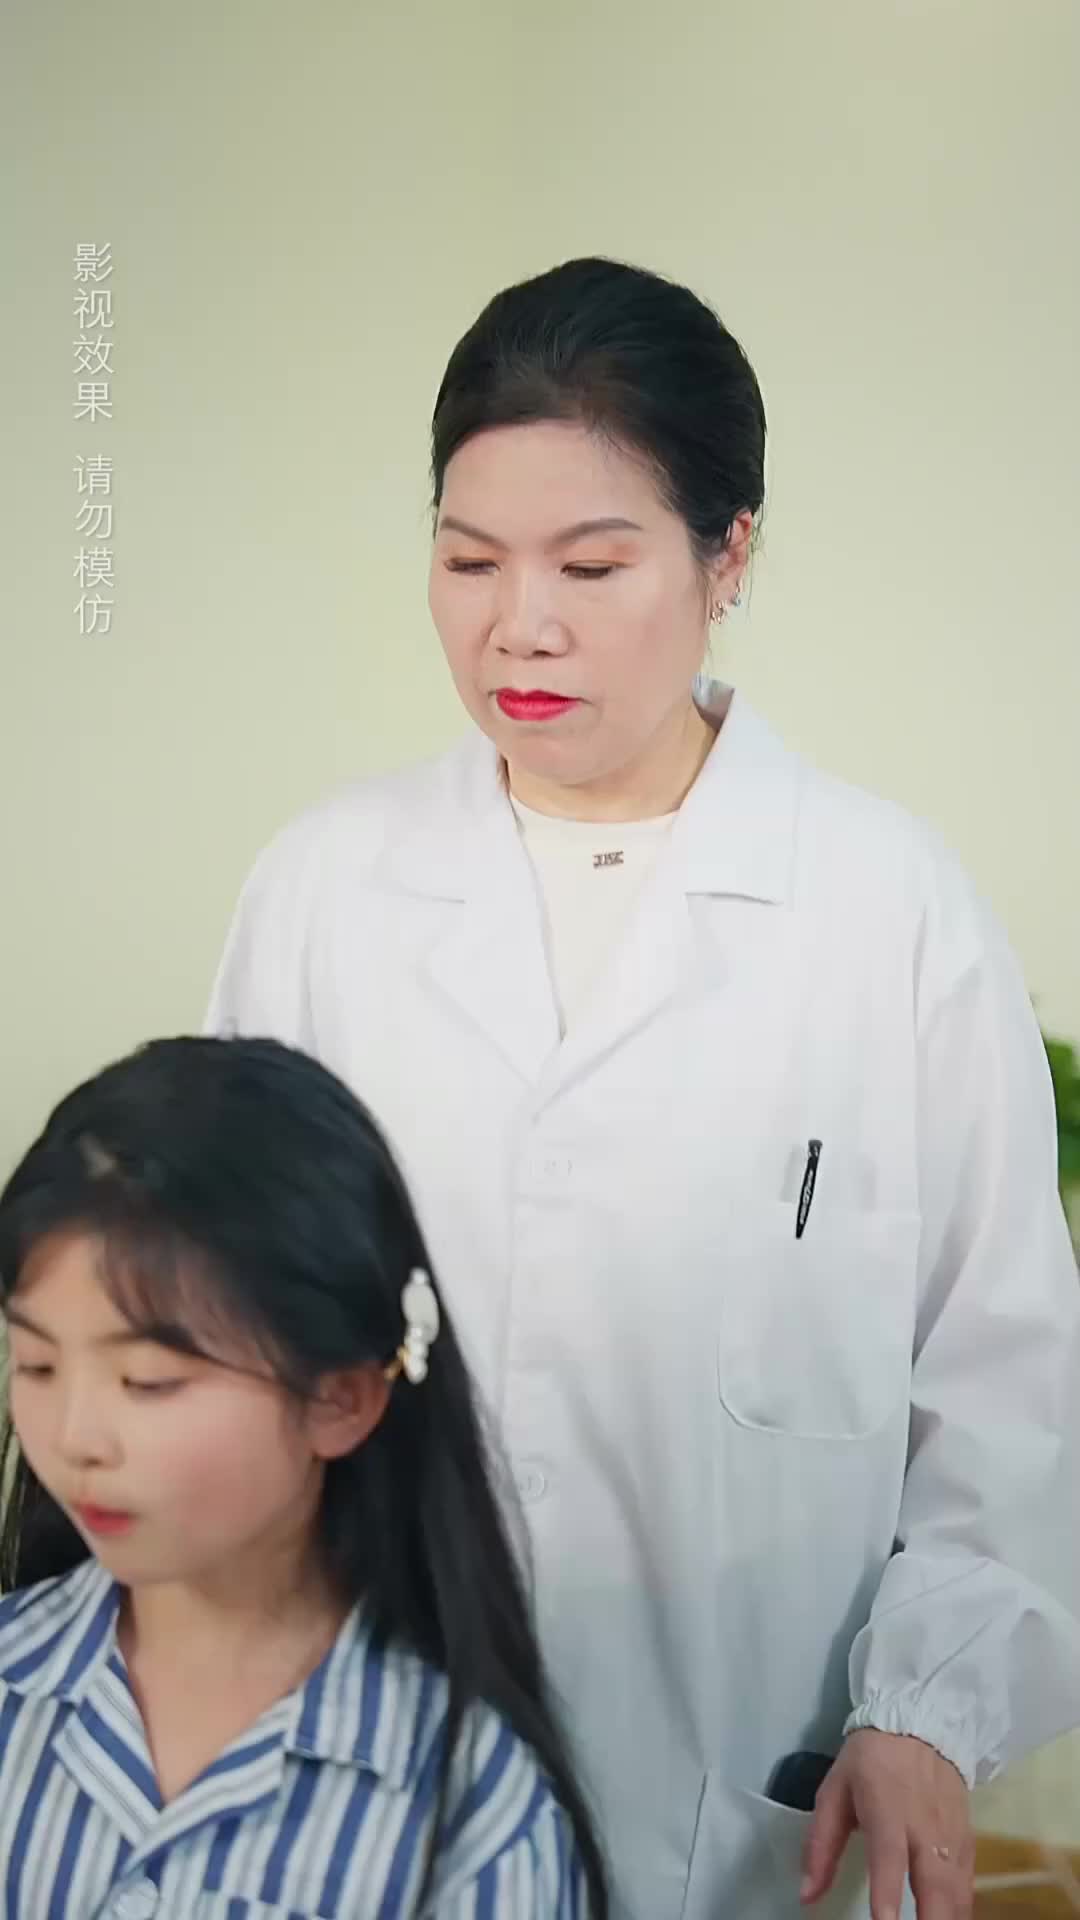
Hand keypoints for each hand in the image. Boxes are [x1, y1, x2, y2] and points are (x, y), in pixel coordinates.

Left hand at [800, 1729, 974, 1919]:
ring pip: (956, 1889)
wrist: (918, 1723)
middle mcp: (924, 1827)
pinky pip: (968, 1881)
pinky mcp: (967, 1838)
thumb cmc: (870, 1761)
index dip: (887, 1895)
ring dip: (948, 1918)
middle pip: (934, 1883)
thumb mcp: (834, 1791)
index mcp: (887, 1811)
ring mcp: (951, 1834)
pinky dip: (962, 1907)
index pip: (889, 1859)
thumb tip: (806, 1896)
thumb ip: (820, 1845)